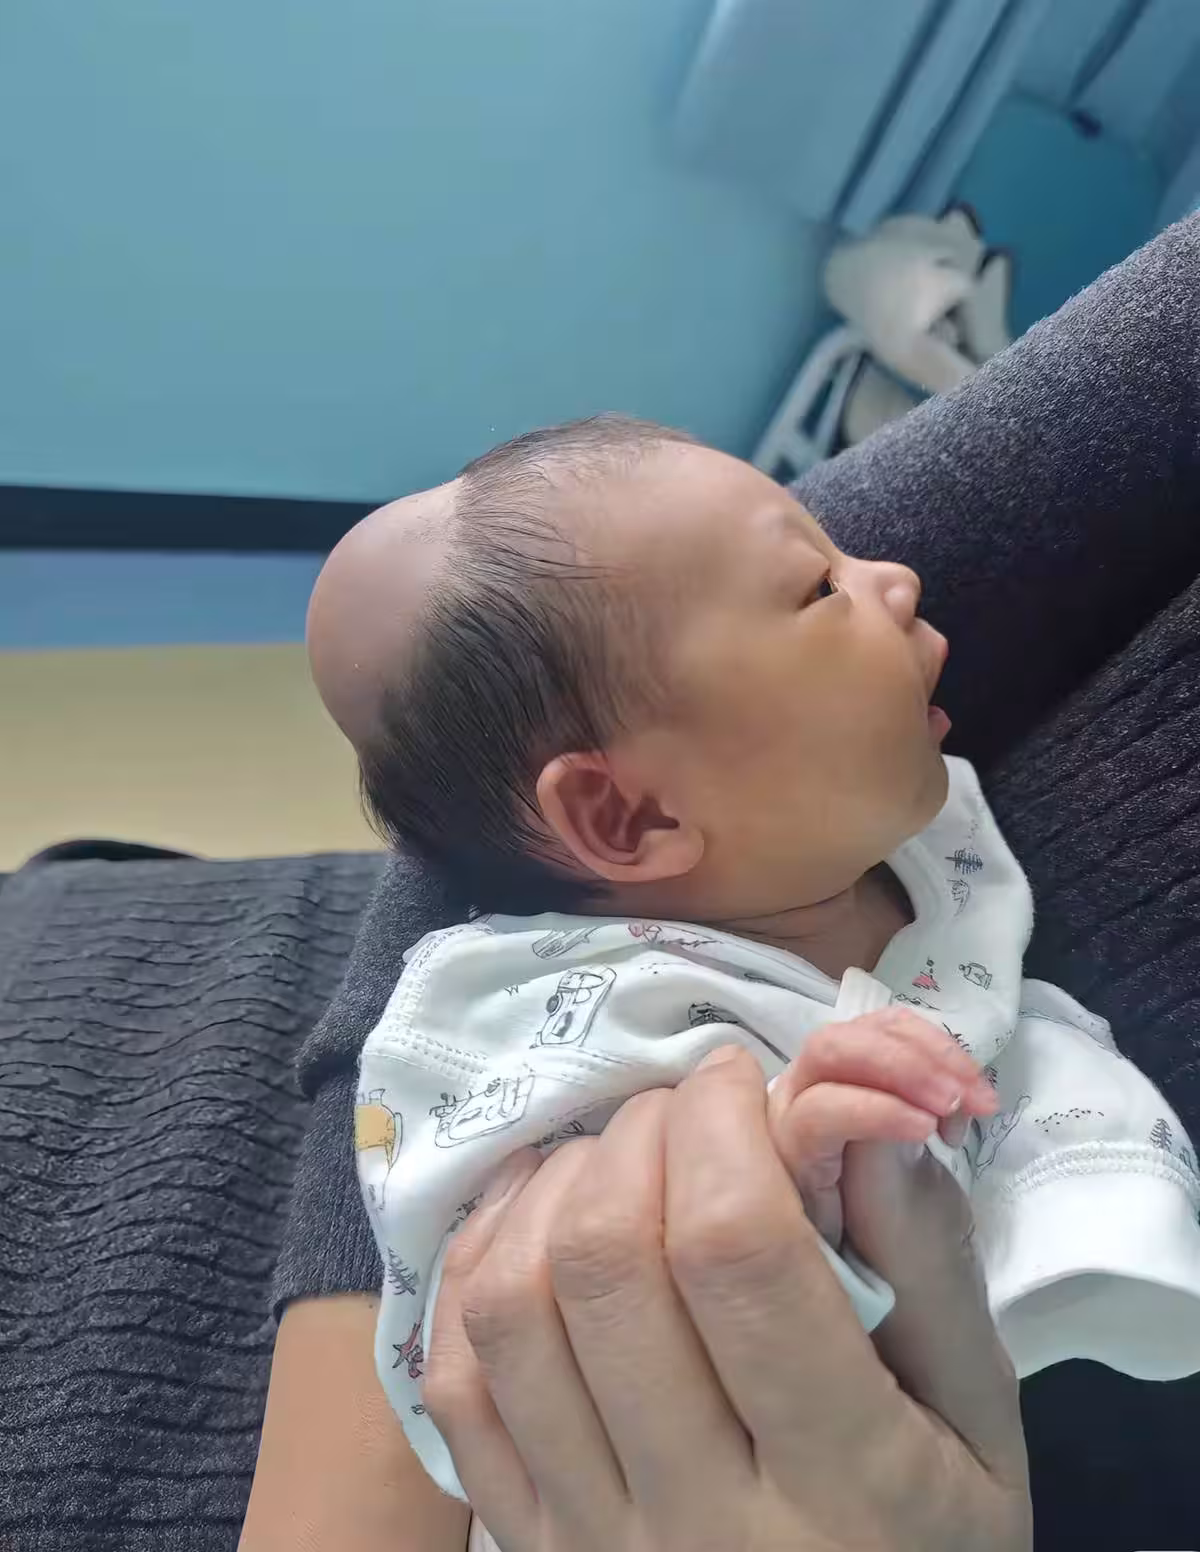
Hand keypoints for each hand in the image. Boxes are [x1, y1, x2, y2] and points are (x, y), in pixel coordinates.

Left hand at [424, 1046, 1030, 1551]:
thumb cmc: (928, 1541)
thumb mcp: (980, 1424)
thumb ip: (932, 1264)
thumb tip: (860, 1106)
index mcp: (846, 1484)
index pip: (737, 1252)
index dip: (722, 1126)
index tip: (737, 1076)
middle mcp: (697, 1520)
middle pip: (611, 1263)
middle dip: (642, 1135)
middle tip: (685, 1109)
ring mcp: (591, 1538)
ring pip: (516, 1309)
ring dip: (556, 1189)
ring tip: (616, 1158)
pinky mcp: (525, 1542)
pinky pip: (458, 1382)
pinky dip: (480, 1264)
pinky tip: (536, 1221)